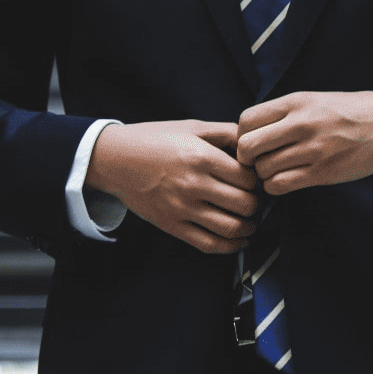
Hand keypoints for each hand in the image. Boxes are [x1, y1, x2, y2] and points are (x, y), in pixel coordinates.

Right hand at [85, 120, 259, 253]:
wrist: (114, 159)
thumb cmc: (153, 140)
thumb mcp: (191, 126)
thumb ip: (225, 132)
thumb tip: (252, 143)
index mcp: (201, 157)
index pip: (248, 178)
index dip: (258, 181)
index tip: (256, 181)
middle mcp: (193, 184)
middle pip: (245, 204)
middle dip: (257, 204)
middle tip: (256, 200)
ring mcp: (182, 208)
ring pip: (231, 227)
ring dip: (249, 227)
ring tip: (251, 221)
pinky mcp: (172, 225)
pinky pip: (208, 244)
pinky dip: (230, 247)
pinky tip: (238, 241)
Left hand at [237, 90, 372, 194]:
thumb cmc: (353, 111)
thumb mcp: (316, 100)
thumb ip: (285, 114)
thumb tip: (252, 132)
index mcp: (296, 102)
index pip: (246, 120)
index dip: (242, 136)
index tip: (253, 142)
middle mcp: (301, 124)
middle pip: (247, 147)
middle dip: (247, 159)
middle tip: (259, 162)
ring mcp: (313, 149)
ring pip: (263, 170)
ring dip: (264, 175)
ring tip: (277, 171)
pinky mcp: (324, 172)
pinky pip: (281, 185)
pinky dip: (277, 187)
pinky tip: (287, 181)